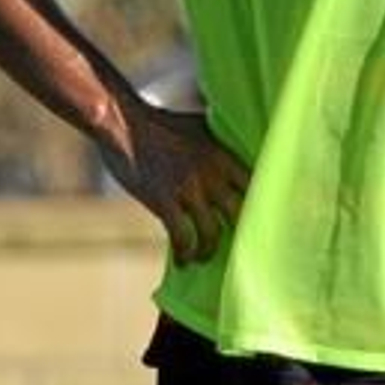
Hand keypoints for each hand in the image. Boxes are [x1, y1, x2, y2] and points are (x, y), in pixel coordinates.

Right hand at [98, 99, 250, 264]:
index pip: (255, 186)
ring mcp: (189, 188)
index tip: (257, 222)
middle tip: (235, 248)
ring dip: (208, 250)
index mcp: (224, 154)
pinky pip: (181, 237)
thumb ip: (218, 143)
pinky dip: (184, 253)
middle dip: (240, 235)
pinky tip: (181, 261)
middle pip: (240, 213)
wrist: (125, 124)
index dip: (259, 207)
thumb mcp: (199, 127)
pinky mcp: (164, 201)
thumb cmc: (160, 123)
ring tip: (202, 257)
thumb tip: (232, 145)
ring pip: (212, 232)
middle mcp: (212, 173)